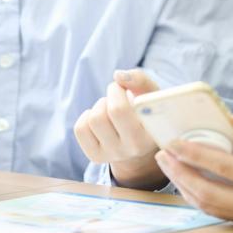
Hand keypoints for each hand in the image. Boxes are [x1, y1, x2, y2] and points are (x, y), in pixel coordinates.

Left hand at [73, 69, 164, 189]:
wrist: (140, 139)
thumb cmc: (146, 110)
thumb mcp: (151, 93)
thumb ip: (140, 79)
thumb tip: (117, 76)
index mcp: (151, 133)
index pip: (125, 109)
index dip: (119, 92)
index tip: (127, 90)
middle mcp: (134, 148)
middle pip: (110, 112)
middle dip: (112, 93)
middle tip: (119, 93)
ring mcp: (114, 154)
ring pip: (94, 119)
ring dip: (101, 105)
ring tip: (111, 108)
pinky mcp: (96, 156)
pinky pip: (80, 129)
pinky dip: (87, 116)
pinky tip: (100, 118)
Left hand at [154, 111, 232, 223]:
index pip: (224, 167)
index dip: (196, 154)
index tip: (174, 142)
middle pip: (207, 191)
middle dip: (180, 172)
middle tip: (163, 154)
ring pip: (206, 204)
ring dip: (183, 184)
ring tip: (168, 163)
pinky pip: (212, 209)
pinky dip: (194, 194)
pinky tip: (183, 178)